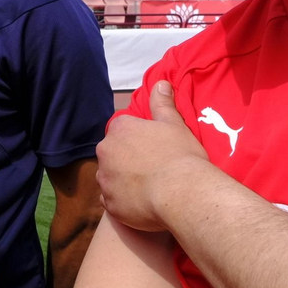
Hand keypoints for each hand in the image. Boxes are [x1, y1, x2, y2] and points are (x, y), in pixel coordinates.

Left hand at [96, 81, 215, 232]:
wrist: (182, 193)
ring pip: (111, 177)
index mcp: (120, 129)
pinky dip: (123, 201)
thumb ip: (162, 104)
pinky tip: (141, 203)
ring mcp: (105, 179)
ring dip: (123, 181)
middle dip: (128, 159)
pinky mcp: (110, 204)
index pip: (124, 129)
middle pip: (114, 153)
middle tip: (153, 169)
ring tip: (149, 188)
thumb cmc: (180, 155)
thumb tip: (160, 83)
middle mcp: (106, 151)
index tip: (156, 148)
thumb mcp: (174, 124)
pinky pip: (113, 200)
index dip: (140, 139)